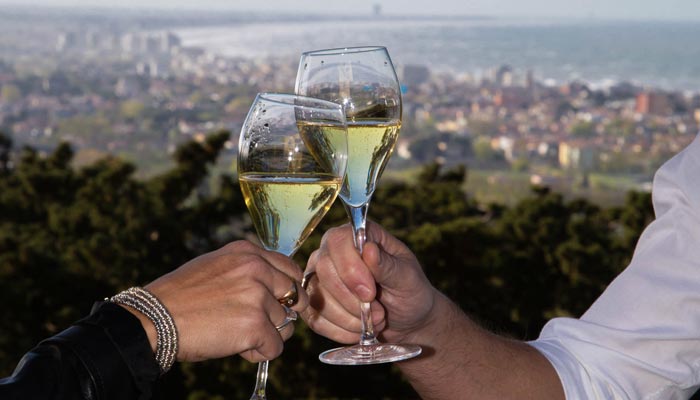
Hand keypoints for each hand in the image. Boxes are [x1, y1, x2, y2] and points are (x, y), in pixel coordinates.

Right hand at [125, 240, 307, 362]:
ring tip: (234, 333)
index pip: (291, 270)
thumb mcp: (216, 265)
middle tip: (256, 323)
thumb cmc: (181, 296)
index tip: (278, 304)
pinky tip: (235, 346)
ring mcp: (257, 297)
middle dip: (280, 315)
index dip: (288, 292)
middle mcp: (256, 269)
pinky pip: (275, 347)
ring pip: (285, 325)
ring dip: (265, 335)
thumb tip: (277, 286)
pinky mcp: (254, 325)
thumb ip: (247, 269)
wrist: (154, 319)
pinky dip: (258, 353)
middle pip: (295, 298)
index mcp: (248, 252)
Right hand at [302, 221, 436, 343]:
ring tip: (373, 321)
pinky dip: (340, 331)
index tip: (370, 293)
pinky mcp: (313, 302)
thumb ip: (387, 265)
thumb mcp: (407, 278)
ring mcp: (320, 277)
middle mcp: (333, 251)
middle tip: (378, 313)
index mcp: (359, 236)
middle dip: (350, 299)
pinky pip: (314, 318)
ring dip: (348, 318)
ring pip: (316, 296)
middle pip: (323, 269)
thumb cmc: (410, 292)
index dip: (350, 268)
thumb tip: (369, 249)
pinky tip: (359, 330)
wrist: (407, 320)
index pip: (338, 241)